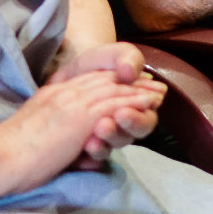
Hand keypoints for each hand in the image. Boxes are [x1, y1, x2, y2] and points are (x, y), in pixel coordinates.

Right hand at [0, 69, 165, 189]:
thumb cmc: (8, 157)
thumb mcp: (33, 137)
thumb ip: (53, 134)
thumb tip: (72, 150)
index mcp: (50, 96)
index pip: (85, 84)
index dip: (108, 83)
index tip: (125, 84)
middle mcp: (62, 94)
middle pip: (103, 83)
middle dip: (128, 83)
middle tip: (151, 84)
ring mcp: (72, 103)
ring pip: (113, 92)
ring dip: (138, 92)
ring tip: (158, 92)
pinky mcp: (81, 117)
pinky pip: (114, 105)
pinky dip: (133, 102)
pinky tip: (148, 103)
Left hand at [48, 42, 161, 166]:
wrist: (66, 68)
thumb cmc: (97, 63)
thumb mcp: (114, 54)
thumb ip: (128, 58)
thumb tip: (129, 72)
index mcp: (137, 106)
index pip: (146, 120)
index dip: (137, 119)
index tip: (122, 112)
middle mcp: (122, 126)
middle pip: (128, 138)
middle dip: (116, 133)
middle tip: (103, 125)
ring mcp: (102, 137)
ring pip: (107, 149)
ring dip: (100, 145)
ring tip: (90, 140)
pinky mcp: (82, 145)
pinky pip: (86, 159)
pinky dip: (83, 156)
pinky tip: (78, 147)